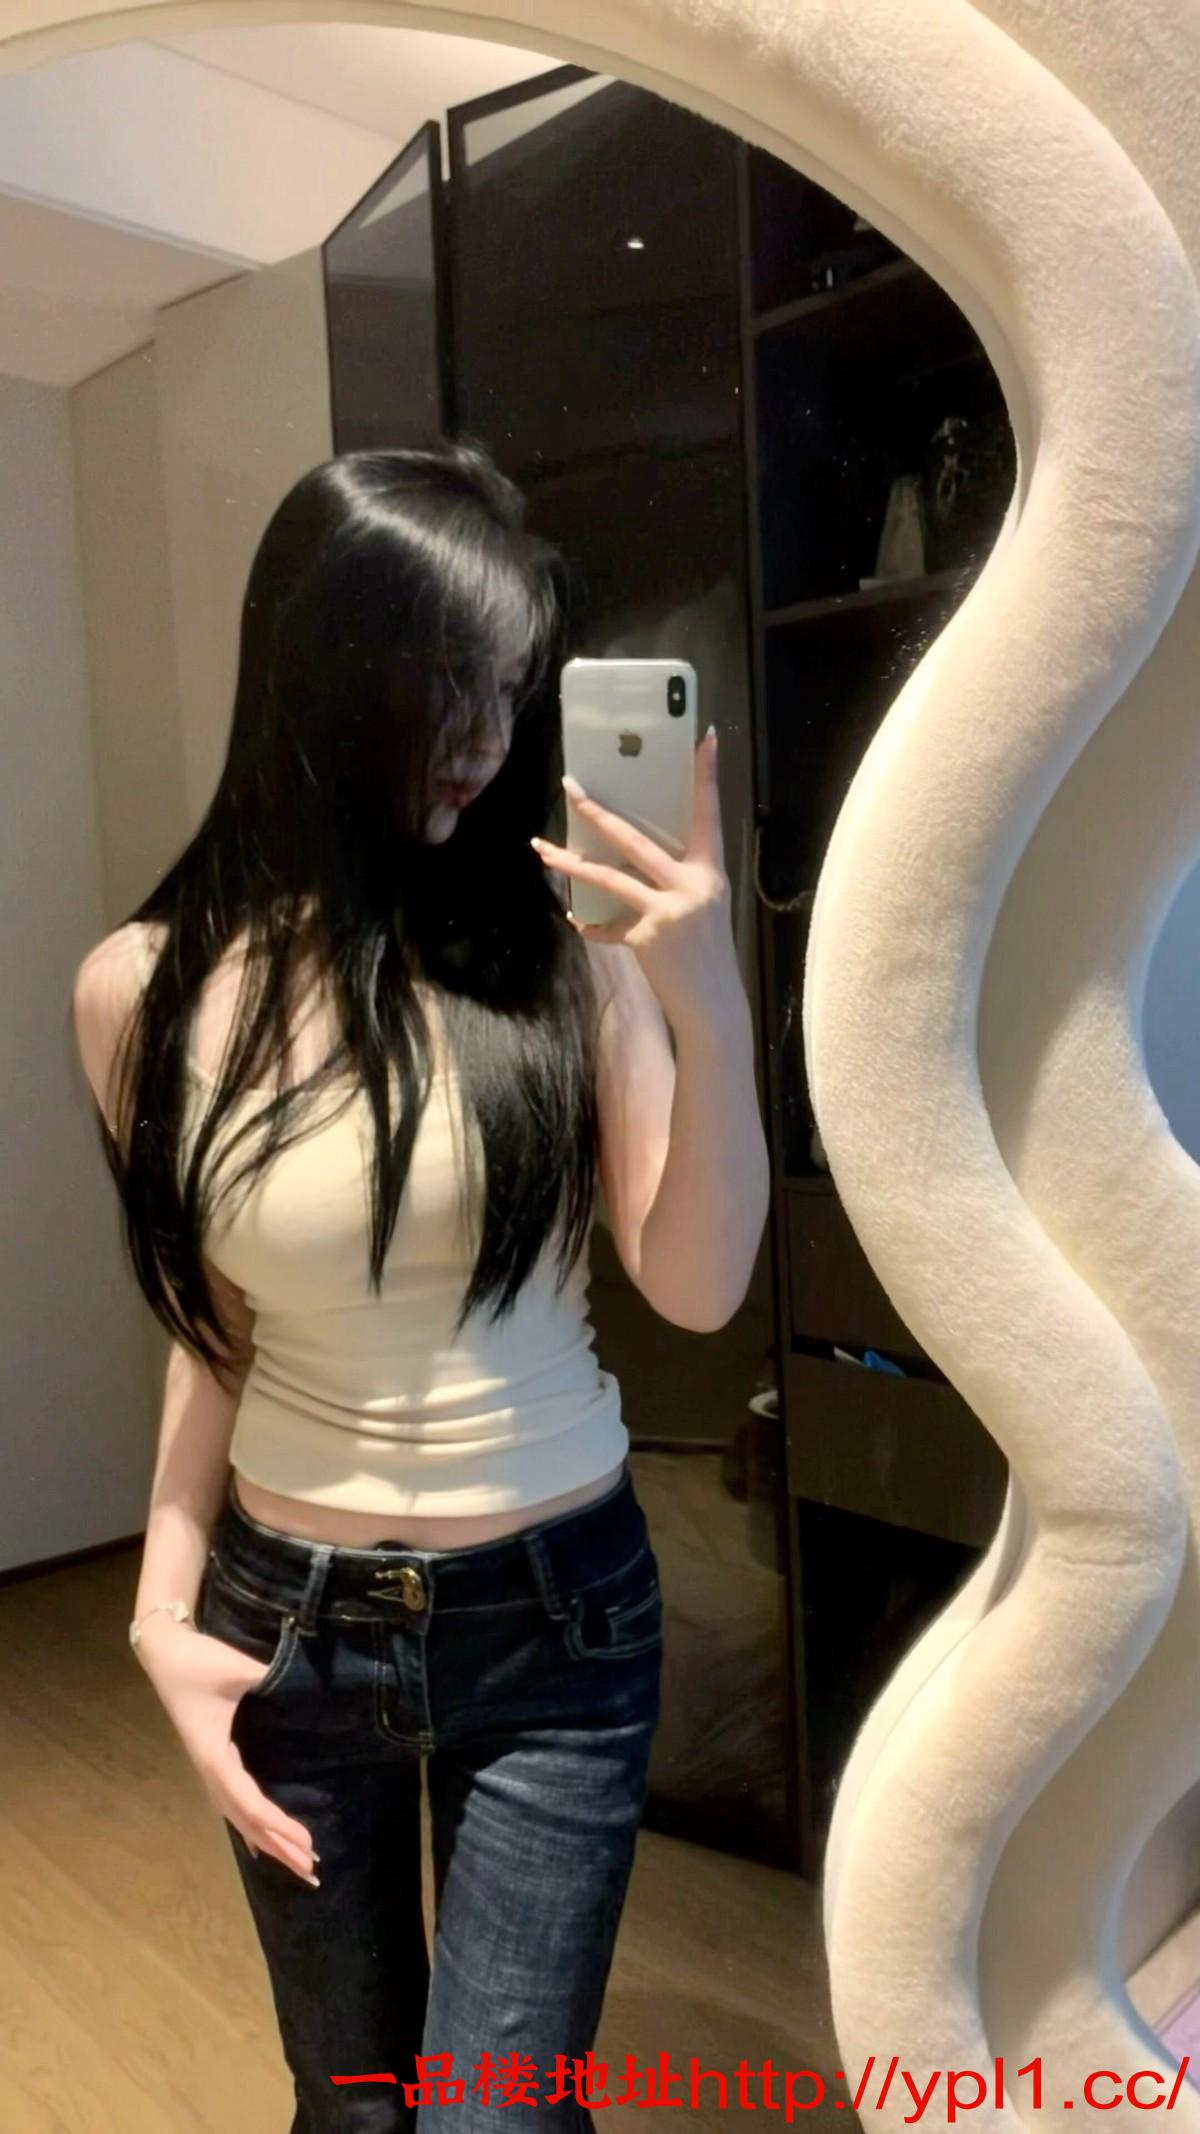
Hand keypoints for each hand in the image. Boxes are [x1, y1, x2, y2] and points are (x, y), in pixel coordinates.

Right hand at [134, 1615, 318, 1884]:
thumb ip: (274, 1679)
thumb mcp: (237, 1668)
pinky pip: (232, 1803)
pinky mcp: (212, 1758)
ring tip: (296, 1864)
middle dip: (278, 1847)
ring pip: (239, 1816)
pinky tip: (260, 1845)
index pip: (250, 1802)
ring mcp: (209, 1767)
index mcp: (214, 1757)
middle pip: (246, 1820)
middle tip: (311, 1873)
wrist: (164, 1652)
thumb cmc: (198, 1661)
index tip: (305, 1843)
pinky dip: (250, 1828)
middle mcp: (210, 1771)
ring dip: (267, 1841)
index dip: (277, 1825)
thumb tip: (310, 1687)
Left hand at [531, 727, 742, 1038]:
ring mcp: (666, 912)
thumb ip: (675, 882)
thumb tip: (632, 860)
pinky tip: (577, 920)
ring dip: (569, 862)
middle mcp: (689, 886)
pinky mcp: (645, 938)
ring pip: (607, 877)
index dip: (706, 776)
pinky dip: (592, 925)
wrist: (714, 1005)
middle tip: (570, 786)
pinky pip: (607, 926)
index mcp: (709, 873)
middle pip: (634, 839)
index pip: (707, 814)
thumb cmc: (708, 954)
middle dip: (597, 811)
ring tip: (541, 848)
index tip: (705, 738)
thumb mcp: (703, 909)